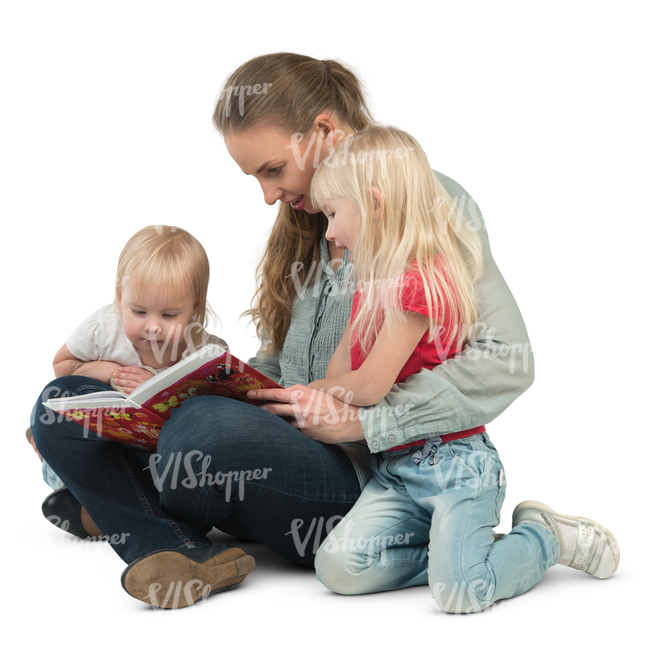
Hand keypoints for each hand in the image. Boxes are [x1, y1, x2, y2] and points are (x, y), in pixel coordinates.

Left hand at [112, 366, 154, 394]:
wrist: (161, 389)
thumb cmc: (154, 381)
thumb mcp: (149, 374)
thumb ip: (141, 372)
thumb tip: (130, 370)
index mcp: (145, 373)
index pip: (133, 369)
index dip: (125, 369)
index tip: (119, 369)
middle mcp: (142, 379)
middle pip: (129, 376)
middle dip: (121, 375)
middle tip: (114, 374)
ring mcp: (141, 386)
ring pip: (129, 383)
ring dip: (121, 381)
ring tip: (116, 380)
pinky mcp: (141, 393)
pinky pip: (132, 391)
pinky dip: (127, 390)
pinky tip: (123, 389)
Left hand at [247, 384, 363, 443]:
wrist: (351, 421)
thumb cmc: (335, 405)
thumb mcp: (317, 393)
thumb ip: (300, 393)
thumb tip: (284, 394)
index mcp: (303, 394)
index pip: (276, 393)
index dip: (260, 394)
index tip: (250, 394)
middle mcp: (301, 406)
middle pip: (272, 408)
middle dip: (258, 408)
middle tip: (247, 408)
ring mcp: (302, 421)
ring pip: (279, 421)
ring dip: (269, 421)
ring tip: (258, 421)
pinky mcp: (305, 433)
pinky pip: (290, 431)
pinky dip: (284, 430)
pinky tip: (279, 432)